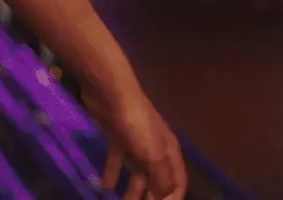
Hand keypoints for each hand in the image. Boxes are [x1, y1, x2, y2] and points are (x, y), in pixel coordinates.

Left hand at [85, 79, 186, 199]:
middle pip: (156, 179)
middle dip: (150, 196)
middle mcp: (155, 149)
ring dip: (132, 190)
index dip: (171, 197)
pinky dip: (112, 174)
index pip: (177, 181)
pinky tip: (106, 187)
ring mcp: (135, 142)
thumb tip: (166, 197)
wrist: (111, 92)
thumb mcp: (153, 154)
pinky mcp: (116, 136)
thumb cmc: (137, 124)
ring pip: (136, 172)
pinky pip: (116, 160)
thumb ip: (161, 178)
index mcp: (169, 152)